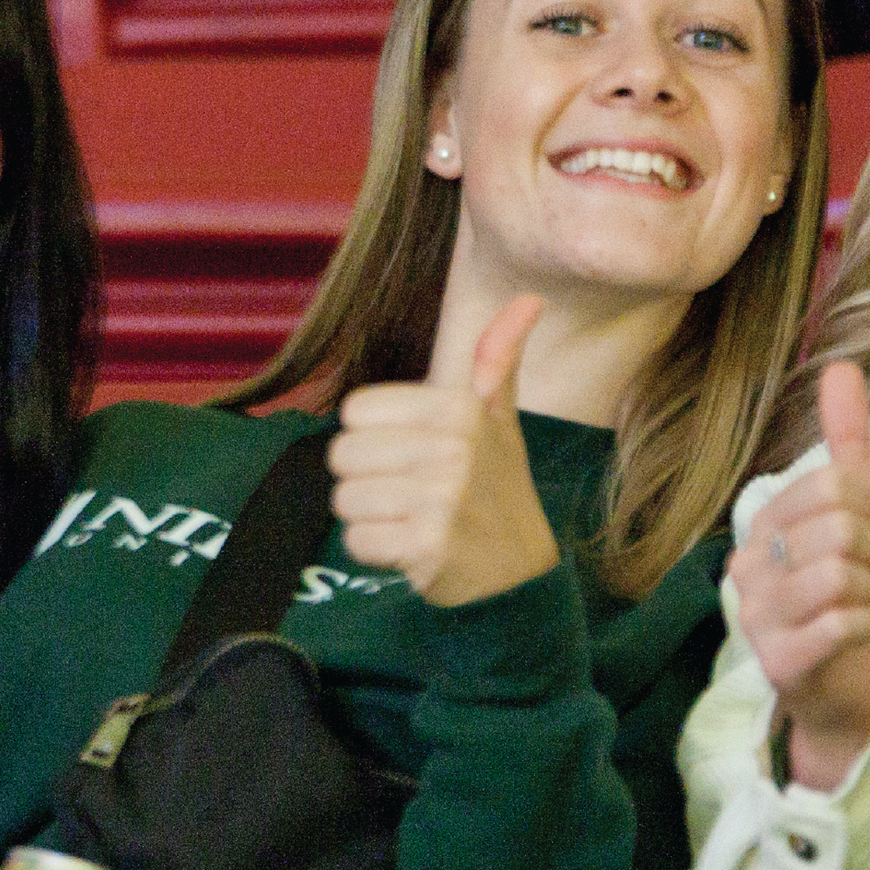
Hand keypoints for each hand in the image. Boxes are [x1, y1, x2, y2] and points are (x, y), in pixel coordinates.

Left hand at [328, 293, 561, 604]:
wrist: (520, 571)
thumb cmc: (496, 488)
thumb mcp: (499, 418)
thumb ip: (498, 358)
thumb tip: (528, 298)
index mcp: (459, 408)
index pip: (354, 411)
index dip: (373, 437)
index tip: (411, 455)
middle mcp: (452, 448)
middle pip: (341, 456)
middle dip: (365, 480)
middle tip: (407, 494)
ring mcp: (440, 499)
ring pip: (345, 500)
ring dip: (369, 518)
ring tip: (409, 520)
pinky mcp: (427, 546)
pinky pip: (357, 541)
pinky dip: (376, 552)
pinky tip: (409, 548)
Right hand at [727, 359, 869, 786]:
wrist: (851, 692)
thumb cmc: (852, 597)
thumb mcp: (859, 515)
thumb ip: (845, 442)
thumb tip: (842, 364)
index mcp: (760, 528)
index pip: (831, 486)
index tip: (865, 549)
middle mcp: (745, 568)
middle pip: (837, 527)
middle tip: (866, 585)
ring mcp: (756, 617)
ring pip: (839, 573)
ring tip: (860, 610)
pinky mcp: (778, 661)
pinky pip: (839, 620)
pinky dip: (867, 624)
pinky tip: (856, 635)